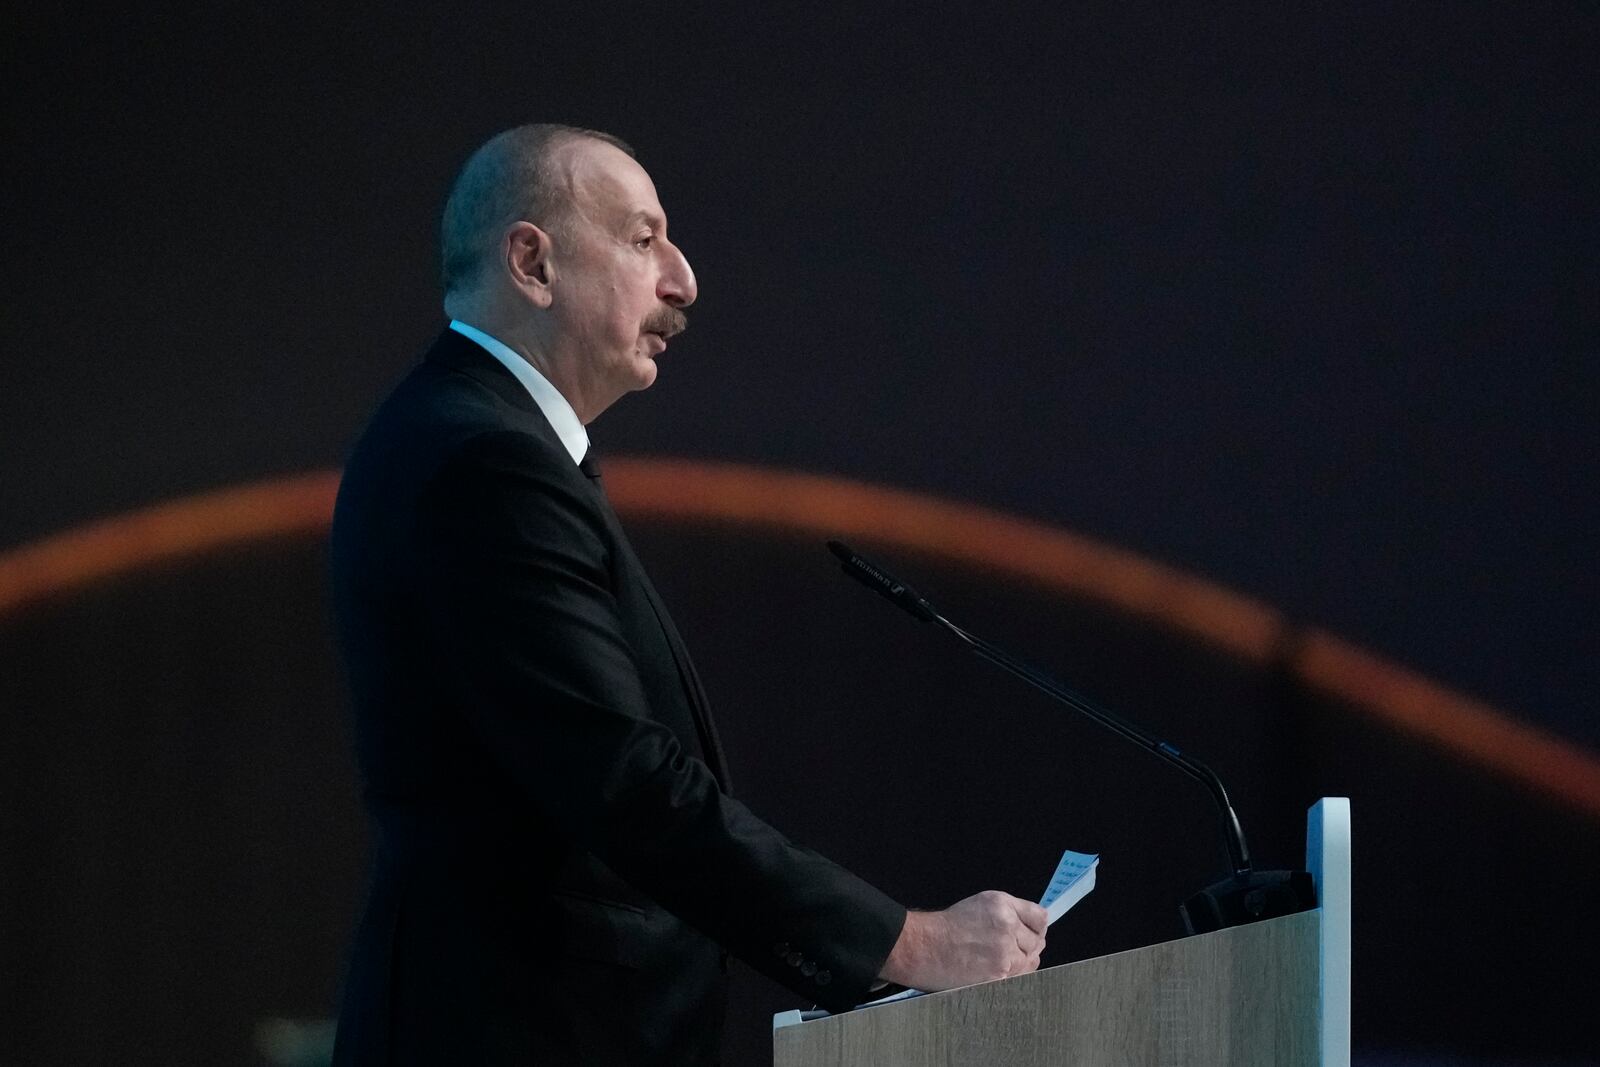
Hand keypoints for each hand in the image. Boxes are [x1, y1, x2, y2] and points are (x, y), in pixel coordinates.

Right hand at [878, 890, 1047, 990]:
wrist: (923, 947)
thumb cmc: (945, 928)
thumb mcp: (980, 905)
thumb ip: (1009, 912)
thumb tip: (1032, 926)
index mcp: (1002, 905)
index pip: (1040, 917)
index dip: (1037, 927)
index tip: (1033, 932)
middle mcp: (1007, 925)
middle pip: (1038, 941)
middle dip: (1028, 945)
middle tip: (1012, 949)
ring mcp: (1005, 952)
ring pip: (1032, 961)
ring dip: (1021, 962)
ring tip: (1000, 961)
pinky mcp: (1000, 974)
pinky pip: (1021, 977)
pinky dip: (1013, 975)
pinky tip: (996, 971)